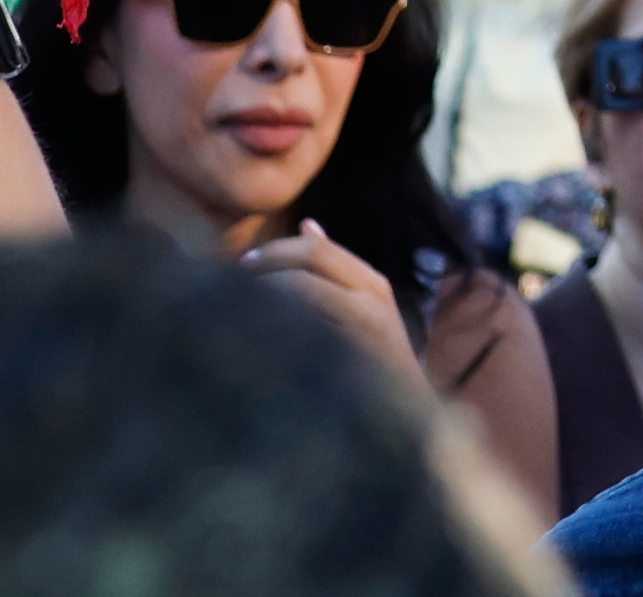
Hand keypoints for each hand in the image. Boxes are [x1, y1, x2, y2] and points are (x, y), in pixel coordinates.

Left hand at [241, 222, 429, 400]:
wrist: (408, 418)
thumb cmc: (377, 365)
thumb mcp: (364, 309)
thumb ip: (335, 271)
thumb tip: (307, 224)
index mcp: (371, 282)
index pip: (316, 249)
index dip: (276, 251)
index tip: (244, 265)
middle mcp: (373, 295)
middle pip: (311, 260)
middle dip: (268, 263)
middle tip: (233, 278)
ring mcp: (366, 324)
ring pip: (305, 289)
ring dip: (267, 293)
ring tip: (238, 305)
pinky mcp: (356, 353)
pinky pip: (307, 329)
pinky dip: (276, 329)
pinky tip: (255, 341)